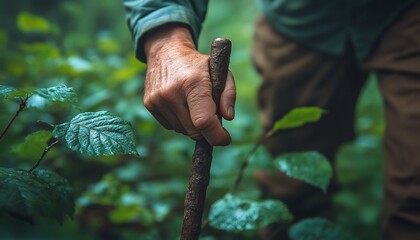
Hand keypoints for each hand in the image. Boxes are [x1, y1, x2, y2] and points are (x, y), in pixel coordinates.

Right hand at [143, 24, 235, 145]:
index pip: (204, 121)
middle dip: (207, 131)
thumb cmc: (199, 65)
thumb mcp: (220, 71)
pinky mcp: (149, 104)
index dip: (217, 135)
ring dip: (193, 126)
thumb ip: (228, 94)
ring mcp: (158, 99)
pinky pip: (171, 126)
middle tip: (212, 116)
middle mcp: (172, 92)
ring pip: (183, 131)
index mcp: (193, 82)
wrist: (167, 51)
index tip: (225, 138)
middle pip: (194, 131)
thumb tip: (227, 117)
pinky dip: (180, 122)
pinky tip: (181, 105)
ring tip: (194, 105)